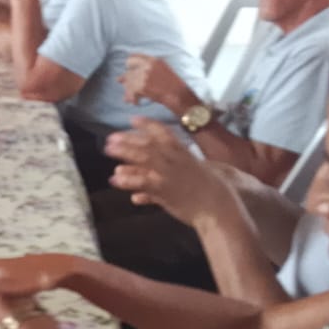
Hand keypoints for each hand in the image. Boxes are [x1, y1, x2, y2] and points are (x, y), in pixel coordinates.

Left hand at [104, 119, 235, 225]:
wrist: (220, 209)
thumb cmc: (217, 193)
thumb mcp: (204, 173)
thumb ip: (188, 168)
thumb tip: (186, 163)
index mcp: (186, 155)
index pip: (165, 134)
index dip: (148, 125)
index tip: (134, 119)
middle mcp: (176, 161)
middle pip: (149, 144)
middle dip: (130, 138)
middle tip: (112, 136)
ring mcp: (170, 175)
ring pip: (144, 159)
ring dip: (125, 152)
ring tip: (108, 149)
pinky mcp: (165, 191)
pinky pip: (143, 182)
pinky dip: (128, 180)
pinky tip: (115, 179)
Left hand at [119, 53, 197, 114]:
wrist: (180, 95)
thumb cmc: (173, 85)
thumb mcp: (162, 70)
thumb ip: (148, 68)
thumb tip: (127, 74)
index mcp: (153, 60)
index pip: (132, 58)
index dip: (129, 65)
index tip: (128, 71)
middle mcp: (148, 66)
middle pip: (129, 72)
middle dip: (126, 80)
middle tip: (123, 85)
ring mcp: (145, 76)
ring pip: (128, 83)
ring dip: (128, 92)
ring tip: (129, 98)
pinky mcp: (143, 87)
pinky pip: (131, 93)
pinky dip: (133, 99)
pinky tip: (136, 102)